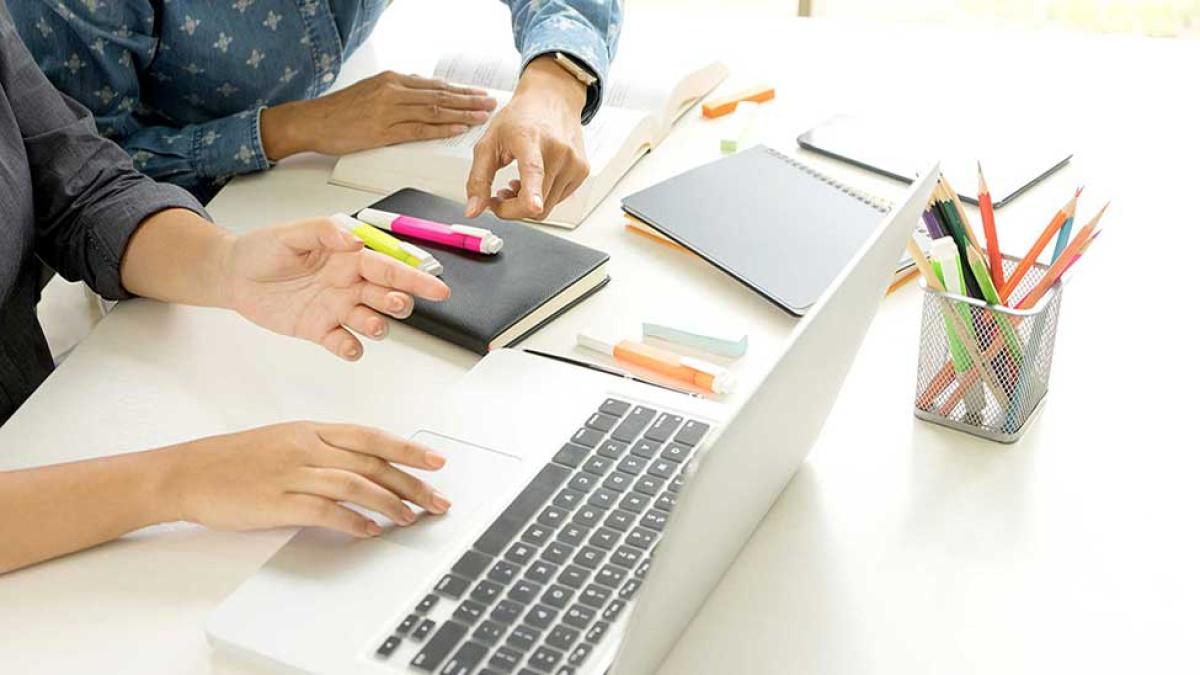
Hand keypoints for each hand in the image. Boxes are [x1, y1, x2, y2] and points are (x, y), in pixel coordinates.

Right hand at [163, 422, 449, 536]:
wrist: (189, 471)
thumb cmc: (237, 459)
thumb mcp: (287, 441)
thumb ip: (325, 451)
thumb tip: (366, 468)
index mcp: (312, 431)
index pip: (372, 437)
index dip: (408, 449)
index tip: (437, 462)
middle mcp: (308, 448)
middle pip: (372, 463)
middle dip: (412, 483)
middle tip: (437, 500)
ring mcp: (292, 473)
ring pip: (355, 484)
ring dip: (389, 503)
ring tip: (410, 518)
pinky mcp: (277, 501)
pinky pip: (324, 510)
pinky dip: (352, 521)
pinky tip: (369, 530)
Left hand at [219, 217, 450, 360]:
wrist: (233, 275)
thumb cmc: (262, 249)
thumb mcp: (291, 232)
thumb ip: (324, 233)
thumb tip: (353, 240)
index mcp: (349, 258)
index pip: (389, 268)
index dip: (416, 279)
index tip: (439, 289)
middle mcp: (349, 285)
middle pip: (388, 296)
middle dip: (400, 303)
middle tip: (397, 305)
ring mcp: (336, 309)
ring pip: (371, 321)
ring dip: (378, 325)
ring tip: (373, 325)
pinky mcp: (319, 331)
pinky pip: (343, 343)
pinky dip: (351, 348)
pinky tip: (350, 347)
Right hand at [261, 72, 497, 159]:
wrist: (312, 121)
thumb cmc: (340, 110)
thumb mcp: (371, 91)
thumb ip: (397, 91)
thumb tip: (420, 92)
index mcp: (392, 80)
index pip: (435, 86)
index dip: (460, 91)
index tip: (479, 94)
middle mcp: (394, 91)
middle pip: (440, 96)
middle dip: (469, 100)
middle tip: (491, 103)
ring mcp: (389, 111)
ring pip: (434, 111)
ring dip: (462, 113)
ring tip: (482, 116)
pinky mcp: (383, 131)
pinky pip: (419, 130)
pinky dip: (441, 129)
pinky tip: (458, 129)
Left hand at [465, 56, 589, 219]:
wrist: (552, 98)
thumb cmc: (521, 117)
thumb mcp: (489, 142)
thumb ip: (478, 179)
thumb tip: (473, 211)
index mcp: (530, 139)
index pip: (532, 170)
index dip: (531, 193)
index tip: (533, 206)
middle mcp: (558, 151)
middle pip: (534, 205)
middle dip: (511, 209)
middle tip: (500, 194)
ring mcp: (574, 162)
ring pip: (545, 208)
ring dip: (525, 205)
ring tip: (515, 184)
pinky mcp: (582, 172)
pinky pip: (557, 201)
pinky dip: (541, 198)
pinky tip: (534, 181)